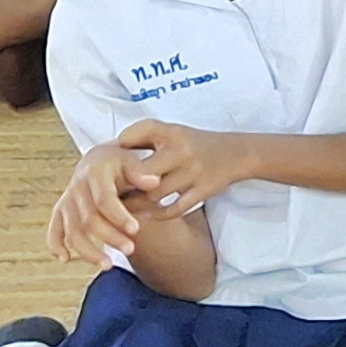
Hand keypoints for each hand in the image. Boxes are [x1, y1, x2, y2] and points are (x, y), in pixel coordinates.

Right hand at [48, 142, 150, 263]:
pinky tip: (65, 259)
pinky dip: (56, 245)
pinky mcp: (60, 212)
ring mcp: (66, 201)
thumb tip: (154, 182)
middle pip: (89, 219)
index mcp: (95, 173)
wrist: (99, 158)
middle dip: (109, 237)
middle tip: (130, 249)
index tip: (136, 229)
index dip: (119, 216)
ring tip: (108, 265)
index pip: (105, 200)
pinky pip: (54, 231)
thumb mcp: (133, 160)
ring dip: (88, 250)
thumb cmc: (121, 162)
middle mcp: (77, 188)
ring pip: (72, 231)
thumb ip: (142, 173)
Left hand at [110, 121, 250, 218]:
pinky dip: (156, 214)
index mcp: (174, 133)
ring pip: (154, 195)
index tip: (110, 158)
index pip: (143, 131)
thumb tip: (109, 148)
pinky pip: (174, 209)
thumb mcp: (172, 132)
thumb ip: (143, 136)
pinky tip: (145, 214)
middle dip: (124, 185)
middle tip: (108, 195)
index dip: (122, 144)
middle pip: (143, 173)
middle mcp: (183, 151)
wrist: (236, 153)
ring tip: (121, 209)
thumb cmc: (194, 144)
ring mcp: (194, 172)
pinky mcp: (203, 191)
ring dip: (135, 205)